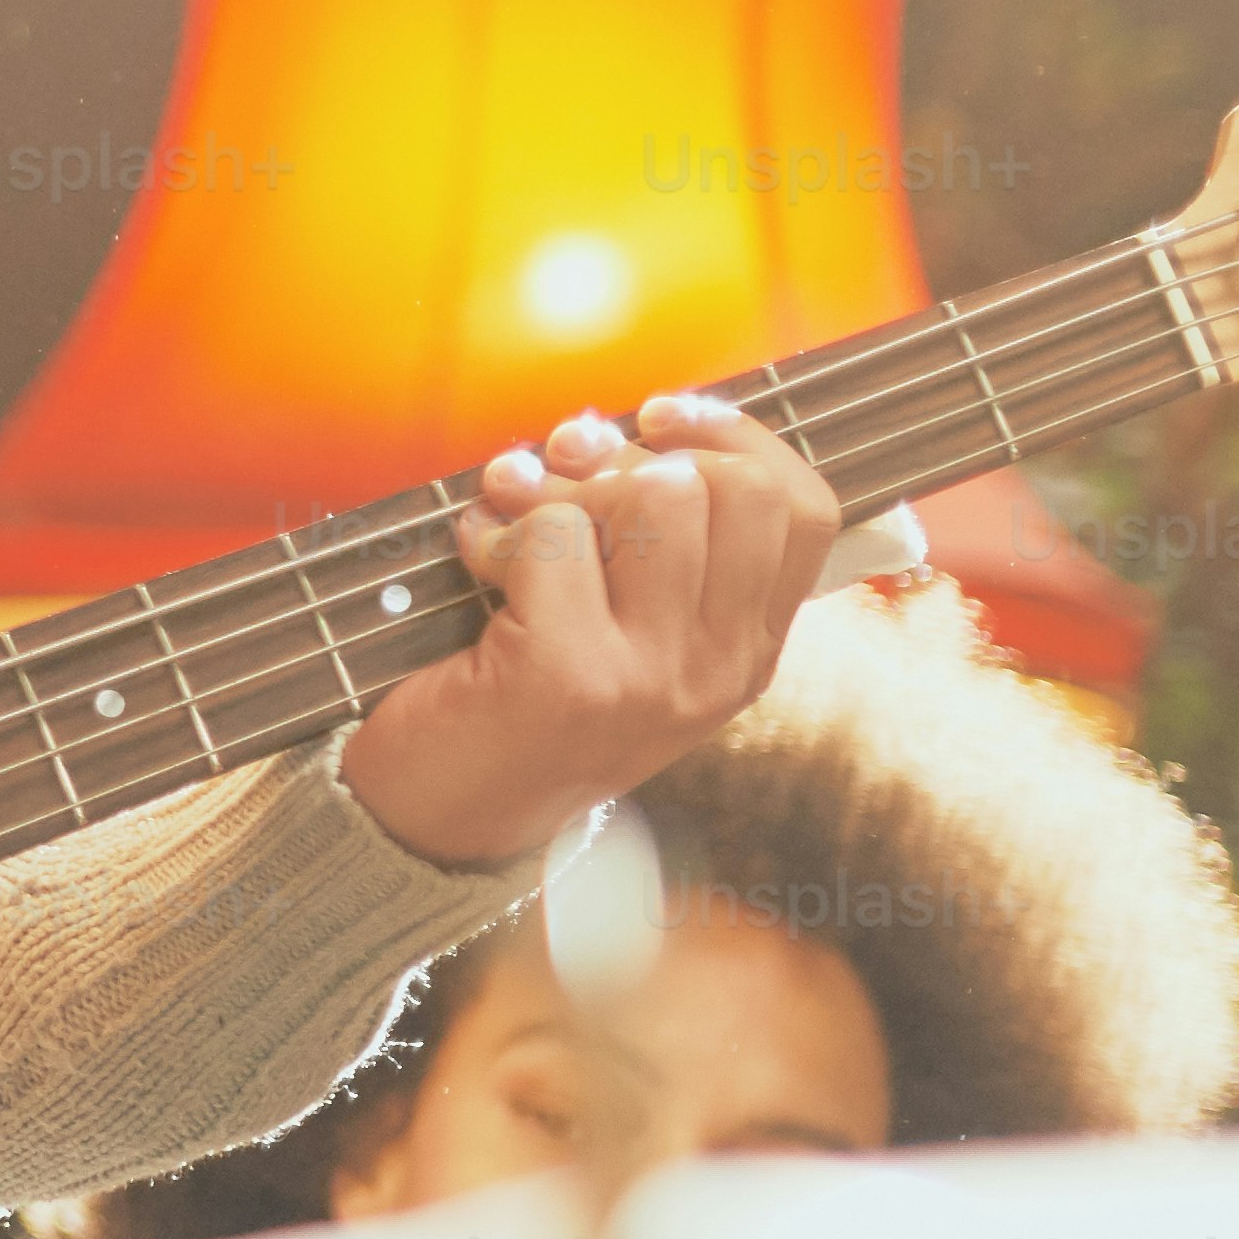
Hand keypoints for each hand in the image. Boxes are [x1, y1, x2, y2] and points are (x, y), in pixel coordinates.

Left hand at [330, 391, 844, 875]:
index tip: (661, 417)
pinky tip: (473, 562)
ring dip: (557, 482)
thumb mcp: (622, 635)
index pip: (802, 507)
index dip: (736, 437)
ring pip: (648, 495)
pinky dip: (495, 526)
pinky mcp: (568, 672)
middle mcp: (716, 669)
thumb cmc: (520, 703)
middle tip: (559, 466)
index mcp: (746, 655)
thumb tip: (636, 422)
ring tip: (509, 512)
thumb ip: (659, 550)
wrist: (436, 821)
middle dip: (629, 452)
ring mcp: (650, 676)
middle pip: (725, 485)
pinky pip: (552, 530)